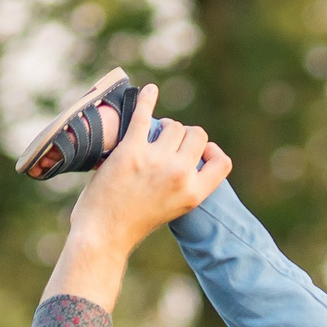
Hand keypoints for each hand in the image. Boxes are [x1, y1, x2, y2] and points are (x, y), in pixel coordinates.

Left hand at [47, 85, 231, 310]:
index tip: (199, 151)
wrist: (104, 236)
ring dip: (163, 126)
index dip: (211, 151)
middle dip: (183, 135)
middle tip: (165, 143)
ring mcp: (156, 161)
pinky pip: (143, 115)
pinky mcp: (131, 151)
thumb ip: (184, 184)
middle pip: (195, 135)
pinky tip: (149, 90)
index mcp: (194, 193)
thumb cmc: (134, 225)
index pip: (222, 161)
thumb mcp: (173, 209)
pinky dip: (147, 98)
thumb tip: (183, 152)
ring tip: (151, 134)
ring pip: (172, 125)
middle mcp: (179, 175)